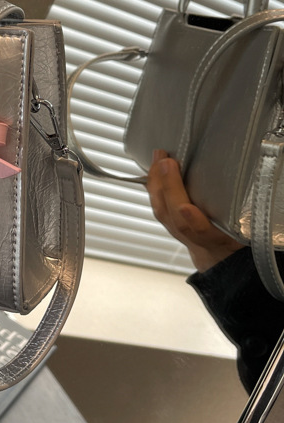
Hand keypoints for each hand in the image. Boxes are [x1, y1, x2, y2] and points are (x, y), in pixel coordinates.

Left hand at [147, 149, 242, 271]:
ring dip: (157, 185)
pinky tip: (152, 170)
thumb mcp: (250, 231)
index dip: (194, 222)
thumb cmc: (241, 241)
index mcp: (222, 244)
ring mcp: (183, 237)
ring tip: (158, 159)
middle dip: (169, 191)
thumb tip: (274, 187)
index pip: (206, 236)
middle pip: (178, 221)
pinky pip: (159, 209)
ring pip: (165, 215)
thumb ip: (251, 215)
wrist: (225, 263)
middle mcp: (199, 243)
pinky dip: (153, 189)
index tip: (185, 207)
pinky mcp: (173, 229)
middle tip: (167, 163)